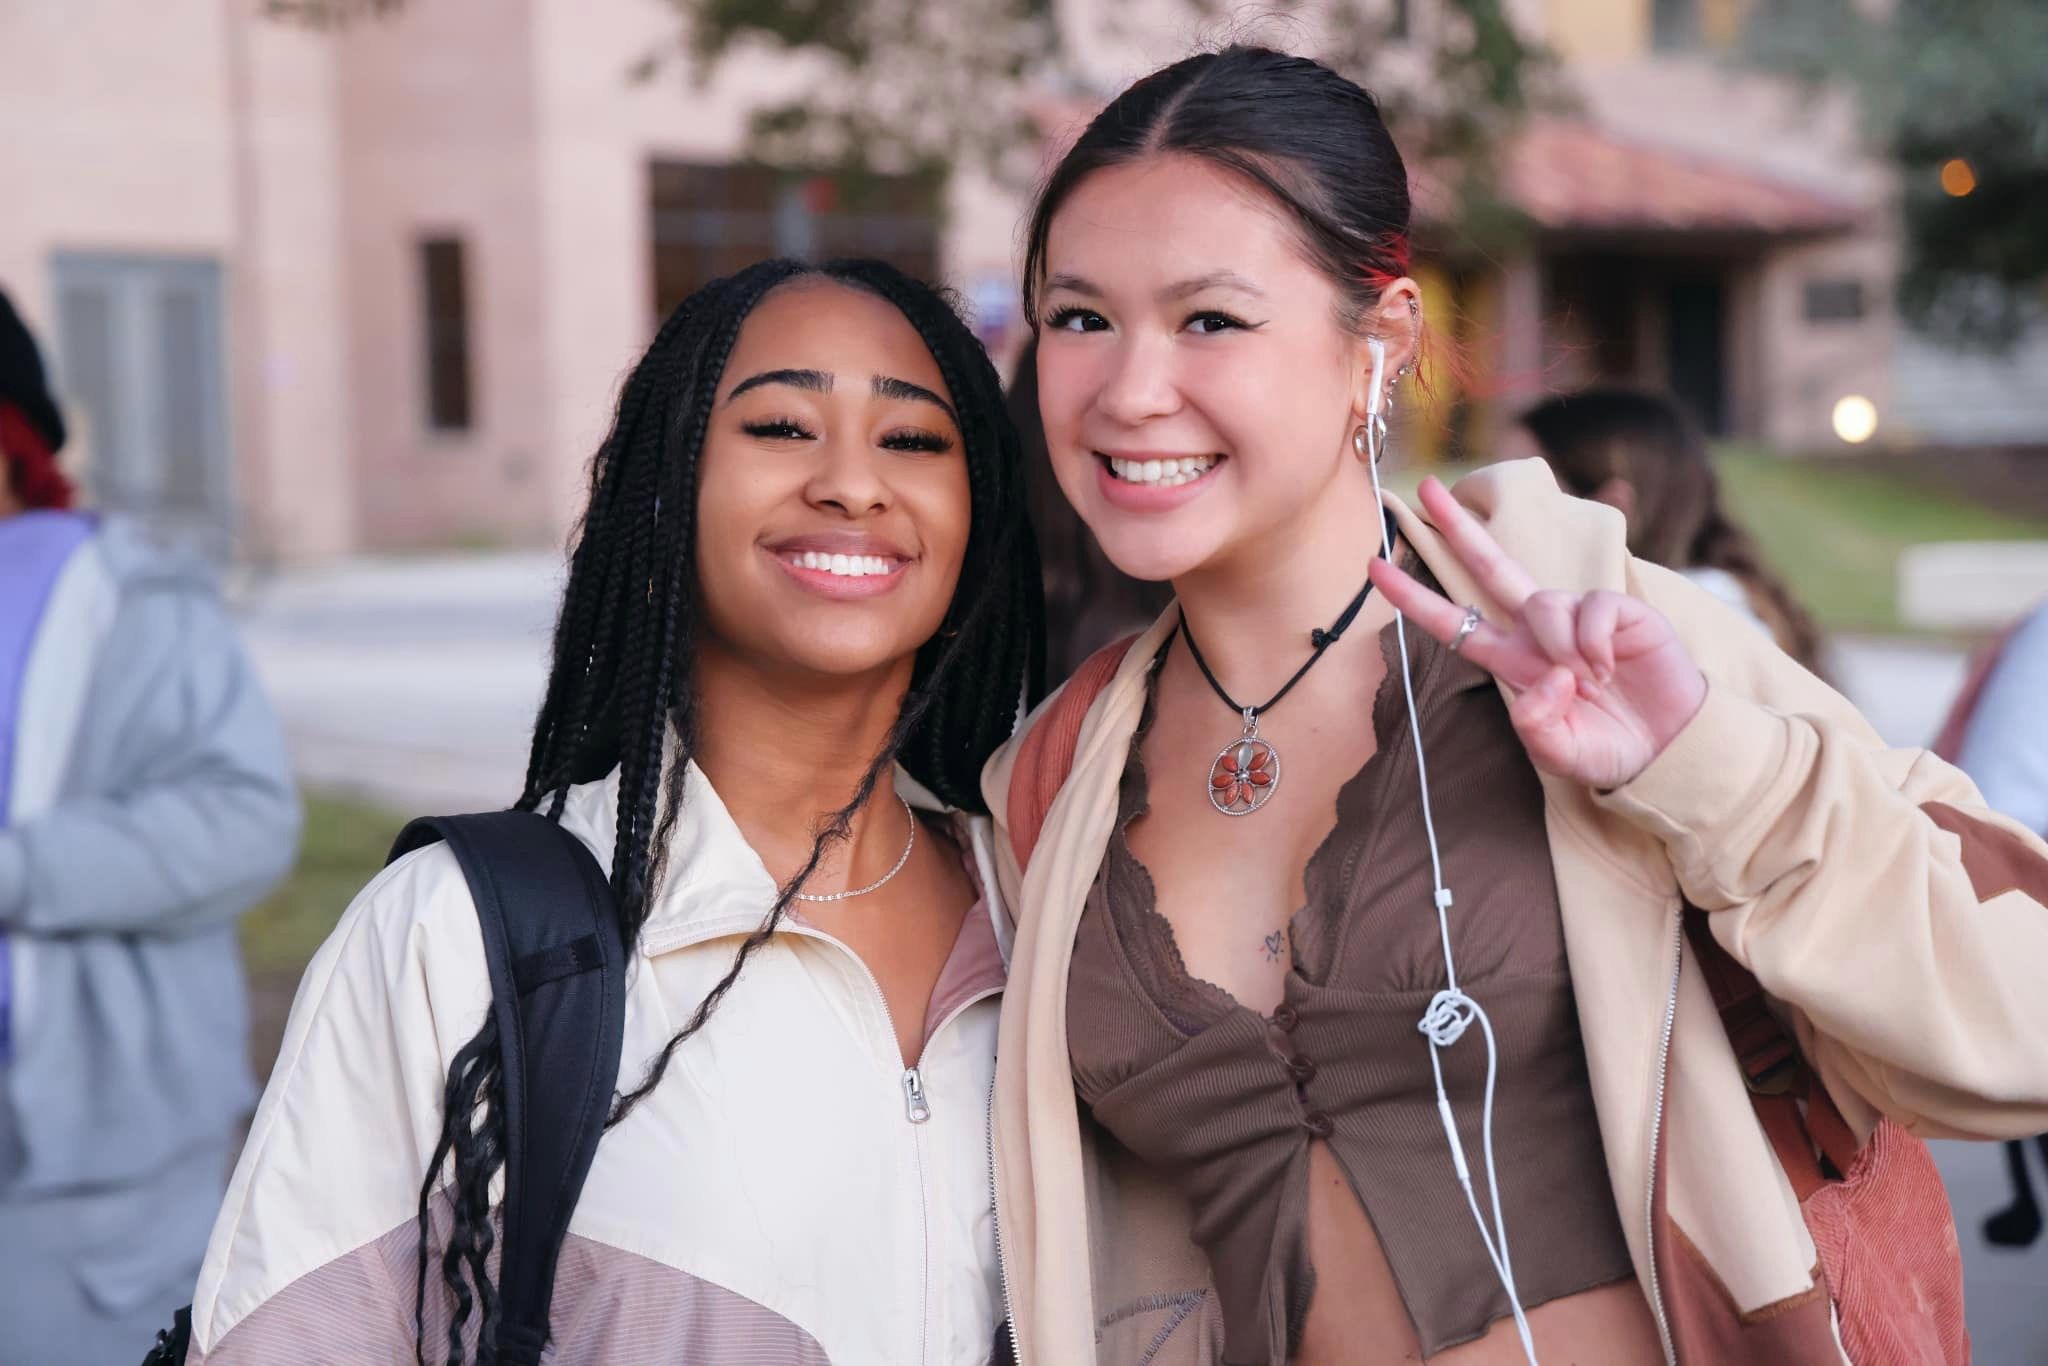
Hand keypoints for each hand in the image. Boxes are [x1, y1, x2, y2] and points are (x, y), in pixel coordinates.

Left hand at [1368, 477, 1707, 789]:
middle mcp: (1539, 631)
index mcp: (1513, 661)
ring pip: (1543, 601)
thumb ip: (1538, 725)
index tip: (1372, 568)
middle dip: (1457, 528)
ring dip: (1560, 645)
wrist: (1671, 748)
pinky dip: (1594, 642)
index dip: (1413, 597)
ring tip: (1591, 683)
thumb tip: (1546, 676)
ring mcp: (1577, 617)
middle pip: (1489, 568)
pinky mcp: (1617, 610)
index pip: (1453, 622)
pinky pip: (1589, 608)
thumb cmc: (1609, 749)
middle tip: (1425, 487)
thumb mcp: (1560, 753)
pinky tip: (1611, 667)